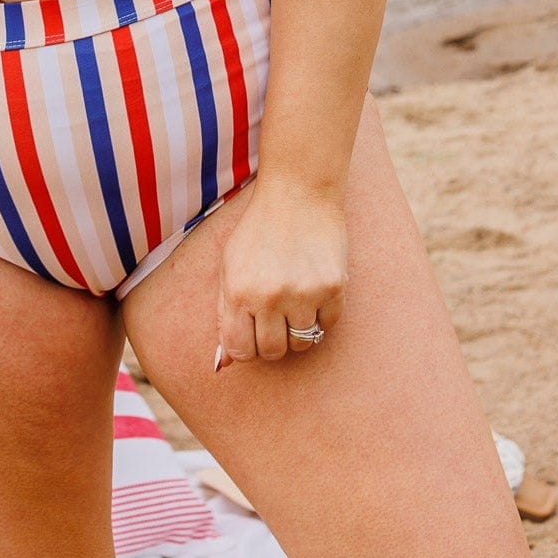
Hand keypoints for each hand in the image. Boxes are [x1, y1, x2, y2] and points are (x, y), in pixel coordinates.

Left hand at [215, 180, 347, 366]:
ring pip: (303, 343)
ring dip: (299, 329)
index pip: (240, 351)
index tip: (253, 334)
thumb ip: (224, 313)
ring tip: (295, 300)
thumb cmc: (258, 231)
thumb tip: (224, 365)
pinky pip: (328, 324)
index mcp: (237, 291)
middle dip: (273, 341)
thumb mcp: (229, 266)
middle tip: (276, 317)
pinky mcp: (333, 287)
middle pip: (273, 352)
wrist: (298, 193)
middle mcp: (269, 296)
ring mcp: (303, 293)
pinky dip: (322, 314)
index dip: (246, 348)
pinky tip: (314, 288)